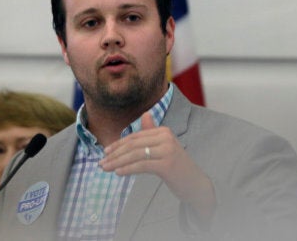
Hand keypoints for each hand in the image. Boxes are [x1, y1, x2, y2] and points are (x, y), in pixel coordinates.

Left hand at [99, 111, 215, 222]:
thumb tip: (145, 114)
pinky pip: (142, 165)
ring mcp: (167, 150)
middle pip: (133, 144)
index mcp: (164, 131)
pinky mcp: (167, 164)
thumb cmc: (177, 166)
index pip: (135, 137)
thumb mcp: (164, 147)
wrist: (195, 184)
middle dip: (115, 154)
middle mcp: (166, 137)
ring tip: (105, 168)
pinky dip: (128, 169)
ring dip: (117, 162)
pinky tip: (118, 173)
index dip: (118, 144)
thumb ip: (153, 132)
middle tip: (101, 163)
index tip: (106, 152)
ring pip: (135, 155)